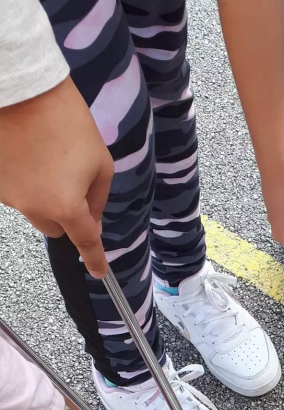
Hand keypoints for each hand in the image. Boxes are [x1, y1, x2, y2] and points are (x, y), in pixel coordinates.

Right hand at [0, 77, 111, 277]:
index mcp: (65, 206)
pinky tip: (26, 151)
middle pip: (56, 228)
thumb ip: (98, 197)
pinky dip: (24, 178)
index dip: (95, 259)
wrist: (19, 87)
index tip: (98, 272)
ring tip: (45, 154)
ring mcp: (8, 196)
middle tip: (72, 177)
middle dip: (67, 213)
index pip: (85, 241)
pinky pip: (16, 191)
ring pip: (34, 209)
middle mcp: (33, 208)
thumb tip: (92, 219)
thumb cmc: (65, 119)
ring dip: (44, 193)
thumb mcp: (100, 160)